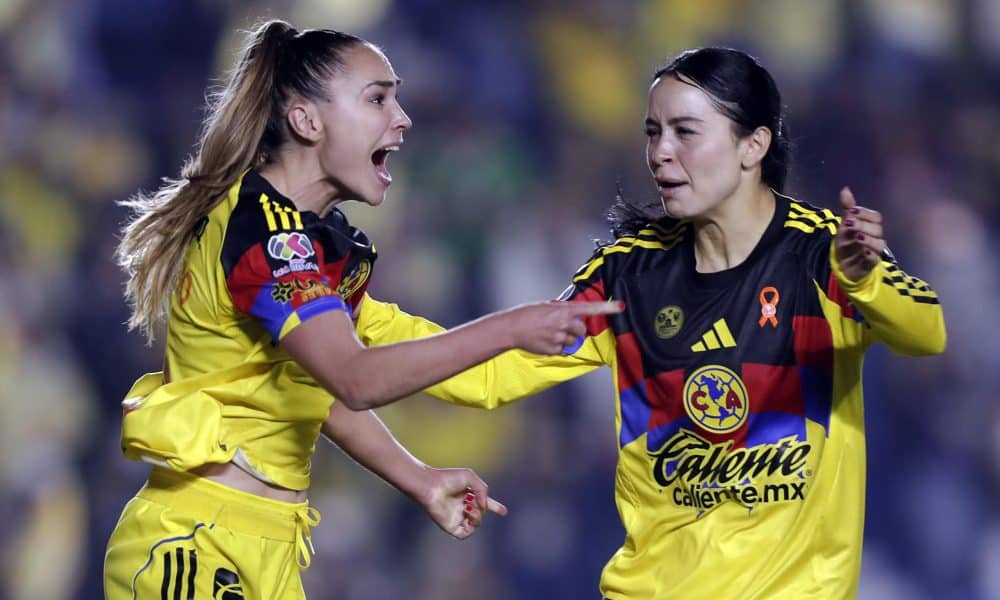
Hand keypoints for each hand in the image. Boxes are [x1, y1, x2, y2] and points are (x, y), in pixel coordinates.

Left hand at [415, 467, 507, 539]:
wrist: (431, 486)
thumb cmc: (447, 478)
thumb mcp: (470, 478)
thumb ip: (483, 490)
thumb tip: (484, 506)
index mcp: (467, 495)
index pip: (484, 503)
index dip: (495, 507)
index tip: (504, 512)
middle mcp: (462, 507)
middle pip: (482, 513)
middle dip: (481, 506)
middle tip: (470, 498)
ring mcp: (457, 517)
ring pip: (476, 524)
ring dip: (477, 515)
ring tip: (467, 505)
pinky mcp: (450, 526)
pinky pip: (465, 534)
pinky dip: (470, 527)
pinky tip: (465, 514)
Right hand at [507, 300, 623, 354]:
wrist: (511, 328)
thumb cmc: (527, 314)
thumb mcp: (546, 306)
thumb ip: (562, 310)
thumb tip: (572, 314)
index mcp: (564, 310)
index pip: (591, 308)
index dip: (607, 308)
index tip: (621, 306)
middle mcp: (564, 323)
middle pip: (582, 329)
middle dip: (576, 329)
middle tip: (562, 326)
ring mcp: (559, 338)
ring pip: (572, 341)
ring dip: (565, 338)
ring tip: (548, 333)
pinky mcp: (553, 350)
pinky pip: (562, 350)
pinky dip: (556, 346)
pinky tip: (544, 341)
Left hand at [835, 187, 885, 280]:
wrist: (842, 263)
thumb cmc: (847, 242)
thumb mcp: (845, 225)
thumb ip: (847, 208)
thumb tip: (845, 189)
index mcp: (870, 227)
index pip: (875, 217)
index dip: (865, 213)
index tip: (851, 211)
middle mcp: (875, 238)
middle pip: (877, 229)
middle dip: (863, 225)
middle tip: (848, 224)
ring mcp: (873, 252)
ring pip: (879, 244)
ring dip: (868, 240)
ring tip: (857, 237)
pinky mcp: (869, 265)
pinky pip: (874, 260)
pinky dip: (870, 256)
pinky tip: (864, 252)